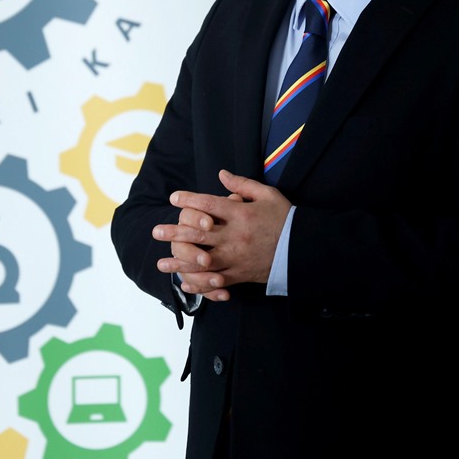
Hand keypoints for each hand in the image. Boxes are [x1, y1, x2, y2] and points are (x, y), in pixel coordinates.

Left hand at [152, 170, 290, 300]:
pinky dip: (200, 284)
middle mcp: (235, 236)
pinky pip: (216, 281)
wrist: (303, 249)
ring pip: (202, 261)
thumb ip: (242, 185)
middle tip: (156, 231)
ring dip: (180, 262)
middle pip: (199, 234)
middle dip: (175, 233)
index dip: (189, 200)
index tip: (173, 198)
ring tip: (161, 263)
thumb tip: (221, 174)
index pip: (209, 205)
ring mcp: (236, 257)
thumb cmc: (285, 219)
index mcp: (241, 214)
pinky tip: (185, 284)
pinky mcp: (240, 274)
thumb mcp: (267, 195)